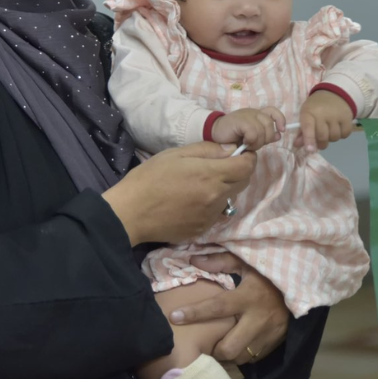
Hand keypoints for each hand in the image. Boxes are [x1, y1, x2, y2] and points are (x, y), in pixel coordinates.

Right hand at [101, 144, 254, 245]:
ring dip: (223, 189)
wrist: (130, 214)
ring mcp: (210, 217)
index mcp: (210, 176)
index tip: (239, 152)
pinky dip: (210, 204)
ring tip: (199, 184)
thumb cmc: (149, 178)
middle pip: (243, 182)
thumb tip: (231, 149)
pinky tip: (190, 200)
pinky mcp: (202, 230)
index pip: (247, 166)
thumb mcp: (175, 154)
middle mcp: (215, 198)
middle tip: (219, 166)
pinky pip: (215, 213)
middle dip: (238, 171)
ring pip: (229, 198)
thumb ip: (207, 150)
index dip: (247, 156)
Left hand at [169, 252, 288, 366]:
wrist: (302, 280)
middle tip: (204, 343)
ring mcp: (270, 334)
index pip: (217, 307)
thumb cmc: (268, 269)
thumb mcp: (246, 260)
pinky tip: (237, 346)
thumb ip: (220, 261)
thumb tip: (193, 259)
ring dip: (227, 354)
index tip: (174, 317)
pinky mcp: (277, 342)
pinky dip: (242, 355)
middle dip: (213, 349)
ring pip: (241, 357)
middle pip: (229, 347)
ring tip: (218, 346)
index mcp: (249, 296)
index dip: (195, 313)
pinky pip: (254, 358)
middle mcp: (259, 319)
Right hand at [211, 107, 285, 150]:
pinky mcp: (240, 120)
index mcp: (257, 115)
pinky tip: (244, 142)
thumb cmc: (233, 136)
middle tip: (255, 144)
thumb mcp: (252, 137)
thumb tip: (278, 135)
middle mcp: (253, 112)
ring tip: (248, 145)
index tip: (281, 131)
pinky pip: (253, 132)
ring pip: (262, 130)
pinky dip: (251, 141)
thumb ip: (264, 135)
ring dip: (257, 142)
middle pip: (269, 124)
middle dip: (266, 138)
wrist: (215, 133)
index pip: (273, 111)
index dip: (280, 120)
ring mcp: (246, 115)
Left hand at [297, 90, 354, 151]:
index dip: (309, 139)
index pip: (308, 127)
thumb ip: (302, 131)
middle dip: (320, 143)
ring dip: (331, 139)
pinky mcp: (348, 118)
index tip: (310, 150)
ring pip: (334, 137)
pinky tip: (338, 128)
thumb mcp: (306, 115)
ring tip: (329, 131)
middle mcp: (323, 113)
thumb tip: (297, 145)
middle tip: (320, 141)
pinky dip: (341, 135)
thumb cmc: (316, 107)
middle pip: (322, 137)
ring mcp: (336, 115)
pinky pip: (344, 135)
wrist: (334, 93)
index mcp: (309, 112)